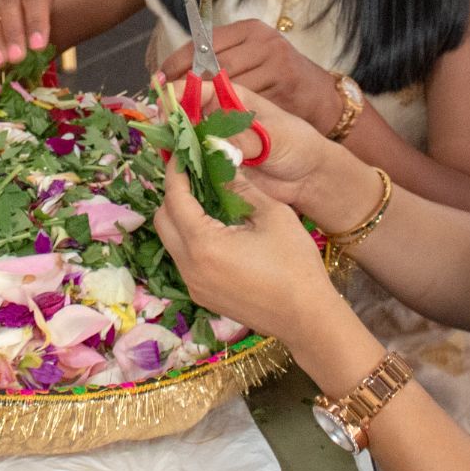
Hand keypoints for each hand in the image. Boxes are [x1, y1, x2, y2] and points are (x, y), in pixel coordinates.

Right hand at [151, 76, 346, 210]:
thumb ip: (244, 139)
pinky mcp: (212, 166)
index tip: (165, 102)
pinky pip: (190, 163)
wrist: (308, 177)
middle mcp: (217, 117)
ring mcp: (212, 141)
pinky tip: (176, 167)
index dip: (178, 92)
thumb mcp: (275, 136)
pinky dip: (180, 165)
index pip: (198, 87)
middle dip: (169, 117)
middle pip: (183, 111)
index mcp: (232, 98)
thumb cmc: (298, 145)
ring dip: (172, 142)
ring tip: (166, 149)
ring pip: (182, 137)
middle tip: (161, 128)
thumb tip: (215, 143)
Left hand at [152, 160, 336, 346]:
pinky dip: (190, 239)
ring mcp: (193, 285)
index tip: (181, 153)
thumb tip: (222, 160)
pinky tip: (215, 228)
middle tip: (194, 175)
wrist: (307, 318)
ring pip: (171, 241)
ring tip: (206, 198)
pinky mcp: (202, 296)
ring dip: (180, 217)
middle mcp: (189, 267)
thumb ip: (241, 186)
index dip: (176, 172)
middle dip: (173, 194)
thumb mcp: (272, 214)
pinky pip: (184, 259)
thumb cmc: (295, 264)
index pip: (175, 199)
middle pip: (162, 221)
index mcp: (203, 244)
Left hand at [156, 19, 342, 132]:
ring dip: (202, 103)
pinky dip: (226, 115)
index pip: (203, 43)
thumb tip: (172, 79)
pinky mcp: (284, 83)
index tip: (157, 79)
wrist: (324, 100)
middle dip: (184, 84)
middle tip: (165, 103)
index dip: (176, 62)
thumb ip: (219, 65)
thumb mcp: (251, 62)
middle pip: (212, 62)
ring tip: (183, 116)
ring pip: (226, 83)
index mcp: (249, 29)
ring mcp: (275, 59)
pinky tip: (211, 125)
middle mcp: (262, 40)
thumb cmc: (280, 82)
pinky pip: (246, 101)